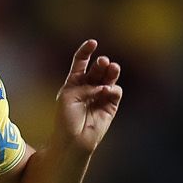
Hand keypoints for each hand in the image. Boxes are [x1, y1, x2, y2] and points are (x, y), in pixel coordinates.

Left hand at [53, 39, 122, 153]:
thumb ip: (86, 85)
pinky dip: (113, 89)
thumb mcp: (69, 95)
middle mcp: (88, 87)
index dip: (86, 51)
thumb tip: (105, 85)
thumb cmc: (66, 118)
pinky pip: (115, 92)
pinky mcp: (110, 106)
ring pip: (109, 78)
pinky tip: (107, 91)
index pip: (81, 62)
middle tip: (102, 62)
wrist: (73, 140)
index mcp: (74, 83)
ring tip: (111, 67)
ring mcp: (100, 96)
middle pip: (97, 69)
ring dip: (111, 71)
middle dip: (101, 63)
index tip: (93, 43)